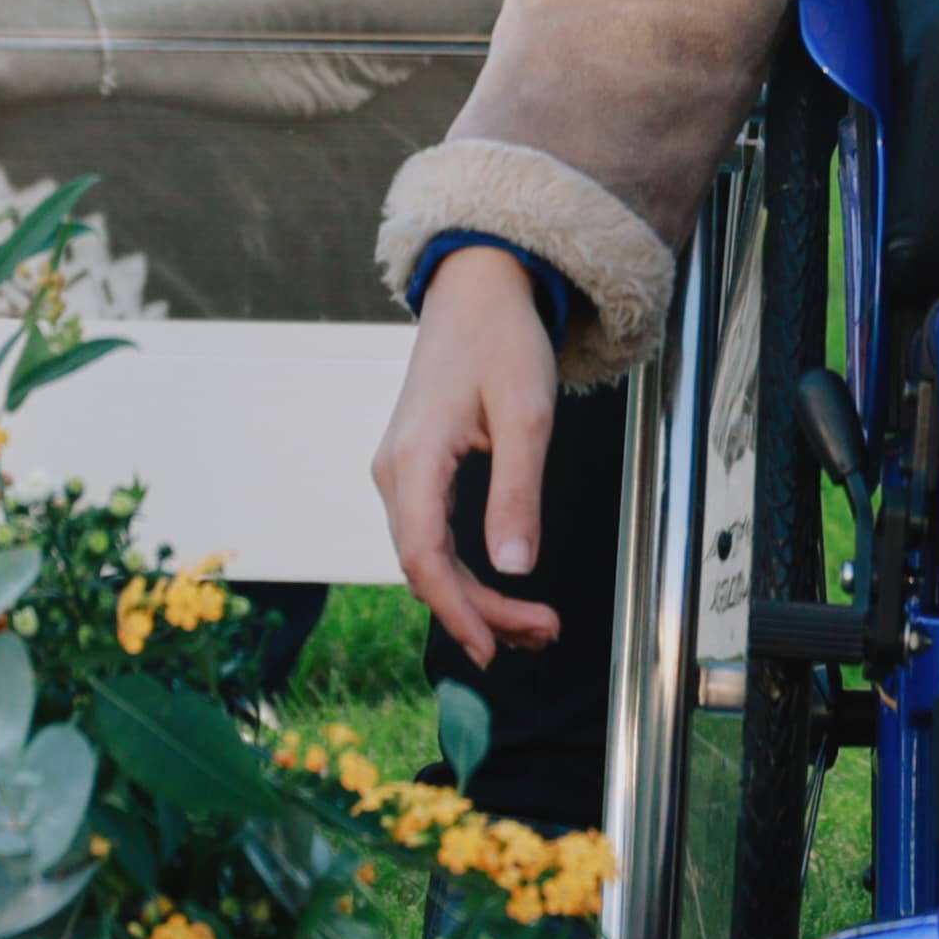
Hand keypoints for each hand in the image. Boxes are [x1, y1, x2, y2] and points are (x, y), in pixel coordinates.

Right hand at [376, 246, 565, 659]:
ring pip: (431, 557)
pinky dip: (469, 569)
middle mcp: (396, 473)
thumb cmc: (503, 341)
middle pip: (428, 567)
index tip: (493, 647)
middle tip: (542, 635)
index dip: (457, 610)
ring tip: (535, 626)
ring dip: (478, 597)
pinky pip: (434, 536)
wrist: (476, 291)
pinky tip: (503, 590)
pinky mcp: (416, 471)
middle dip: (482, 611)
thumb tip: (515, 569)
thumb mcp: (526, 414)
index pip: (425, 557)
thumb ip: (518, 492)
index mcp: (415, 460)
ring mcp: (401, 473)